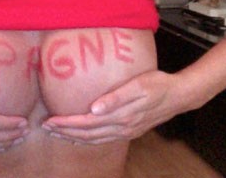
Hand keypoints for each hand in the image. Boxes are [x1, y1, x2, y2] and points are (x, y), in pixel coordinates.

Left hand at [43, 70, 183, 144]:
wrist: (179, 95)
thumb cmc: (158, 84)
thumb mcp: (138, 85)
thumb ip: (116, 97)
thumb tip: (94, 109)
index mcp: (121, 116)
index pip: (86, 123)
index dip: (67, 123)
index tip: (50, 120)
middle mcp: (122, 128)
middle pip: (87, 134)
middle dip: (65, 131)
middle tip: (46, 127)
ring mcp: (126, 131)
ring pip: (94, 139)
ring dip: (74, 137)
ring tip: (56, 133)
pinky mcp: (130, 130)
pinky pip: (103, 139)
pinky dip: (88, 139)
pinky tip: (80, 137)